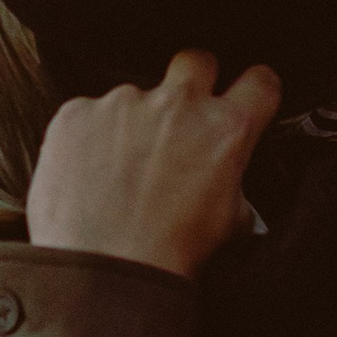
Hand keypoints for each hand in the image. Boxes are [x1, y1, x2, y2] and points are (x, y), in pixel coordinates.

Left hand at [26, 51, 283, 278]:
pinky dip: (88, 139)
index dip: (255, 91)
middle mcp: (177, 103)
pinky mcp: (75, 113)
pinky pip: (86, 115)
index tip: (245, 101)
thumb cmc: (170, 258)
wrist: (104, 275)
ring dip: (131, 124)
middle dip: (194, 82)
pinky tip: (86, 177)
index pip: (261, 82)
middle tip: (179, 122)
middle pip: (196, 61)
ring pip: (134, 97)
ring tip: (117, 175)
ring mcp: (122, 103)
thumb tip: (228, 176)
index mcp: (225, 129)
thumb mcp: (230, 223)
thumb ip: (233, 181)